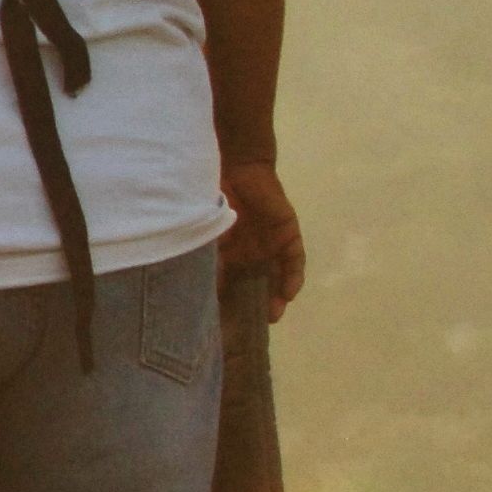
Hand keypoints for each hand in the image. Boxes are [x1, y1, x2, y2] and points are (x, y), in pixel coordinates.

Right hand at [218, 160, 306, 317]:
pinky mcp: (288, 234)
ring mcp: (271, 243)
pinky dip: (293, 277)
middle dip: (256, 304)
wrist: (237, 166)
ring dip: (277, 296)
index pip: (232, 282)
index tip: (226, 323)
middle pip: (256, 283)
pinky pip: (295, 260)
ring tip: (273, 314)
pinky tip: (288, 293)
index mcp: (229, 251)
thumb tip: (196, 289)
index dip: (231, 301)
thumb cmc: (214, 196)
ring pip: (277, 275)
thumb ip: (207, 259)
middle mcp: (251, 251)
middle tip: (252, 326)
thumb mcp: (206, 233)